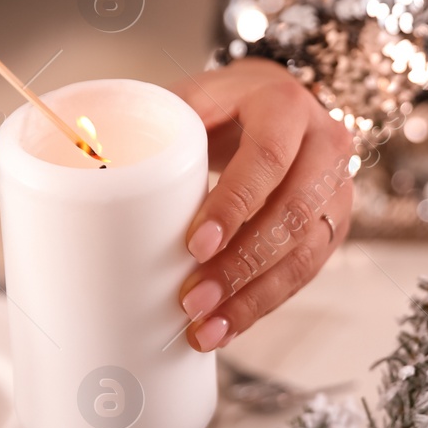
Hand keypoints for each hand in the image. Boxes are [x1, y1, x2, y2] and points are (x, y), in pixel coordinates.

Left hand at [176, 58, 354, 351]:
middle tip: (192, 301)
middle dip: (240, 266)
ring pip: (303, 252)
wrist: (272, 105)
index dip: (234, 205)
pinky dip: (263, 304)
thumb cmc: (223, 106)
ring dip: (252, 298)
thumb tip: (91, 159)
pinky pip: (305, 273)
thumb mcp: (193, 98)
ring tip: (206, 329)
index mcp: (284, 104)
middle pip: (291, 214)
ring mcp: (336, 187)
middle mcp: (323, 144)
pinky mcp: (334, 224)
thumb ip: (156, 124)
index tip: (195, 245)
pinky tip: (228, 326)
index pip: (267, 158)